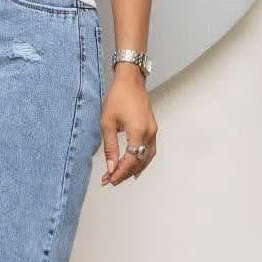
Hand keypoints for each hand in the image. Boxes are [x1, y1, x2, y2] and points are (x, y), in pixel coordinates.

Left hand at [100, 65, 157, 184]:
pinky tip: (134, 166)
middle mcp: (149, 134)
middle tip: (110, 180)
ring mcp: (153, 131)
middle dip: (125, 173)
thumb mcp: (107, 122)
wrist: (131, 81)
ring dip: (134, 169)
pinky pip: (150, 151)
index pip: (130, 161)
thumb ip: (110, 147)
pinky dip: (142, 161)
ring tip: (120, 176)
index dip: (120, 172)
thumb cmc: (118, 97)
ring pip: (147, 158)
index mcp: (138, 132)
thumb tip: (111, 166)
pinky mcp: (153, 129)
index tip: (109, 180)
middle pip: (140, 162)